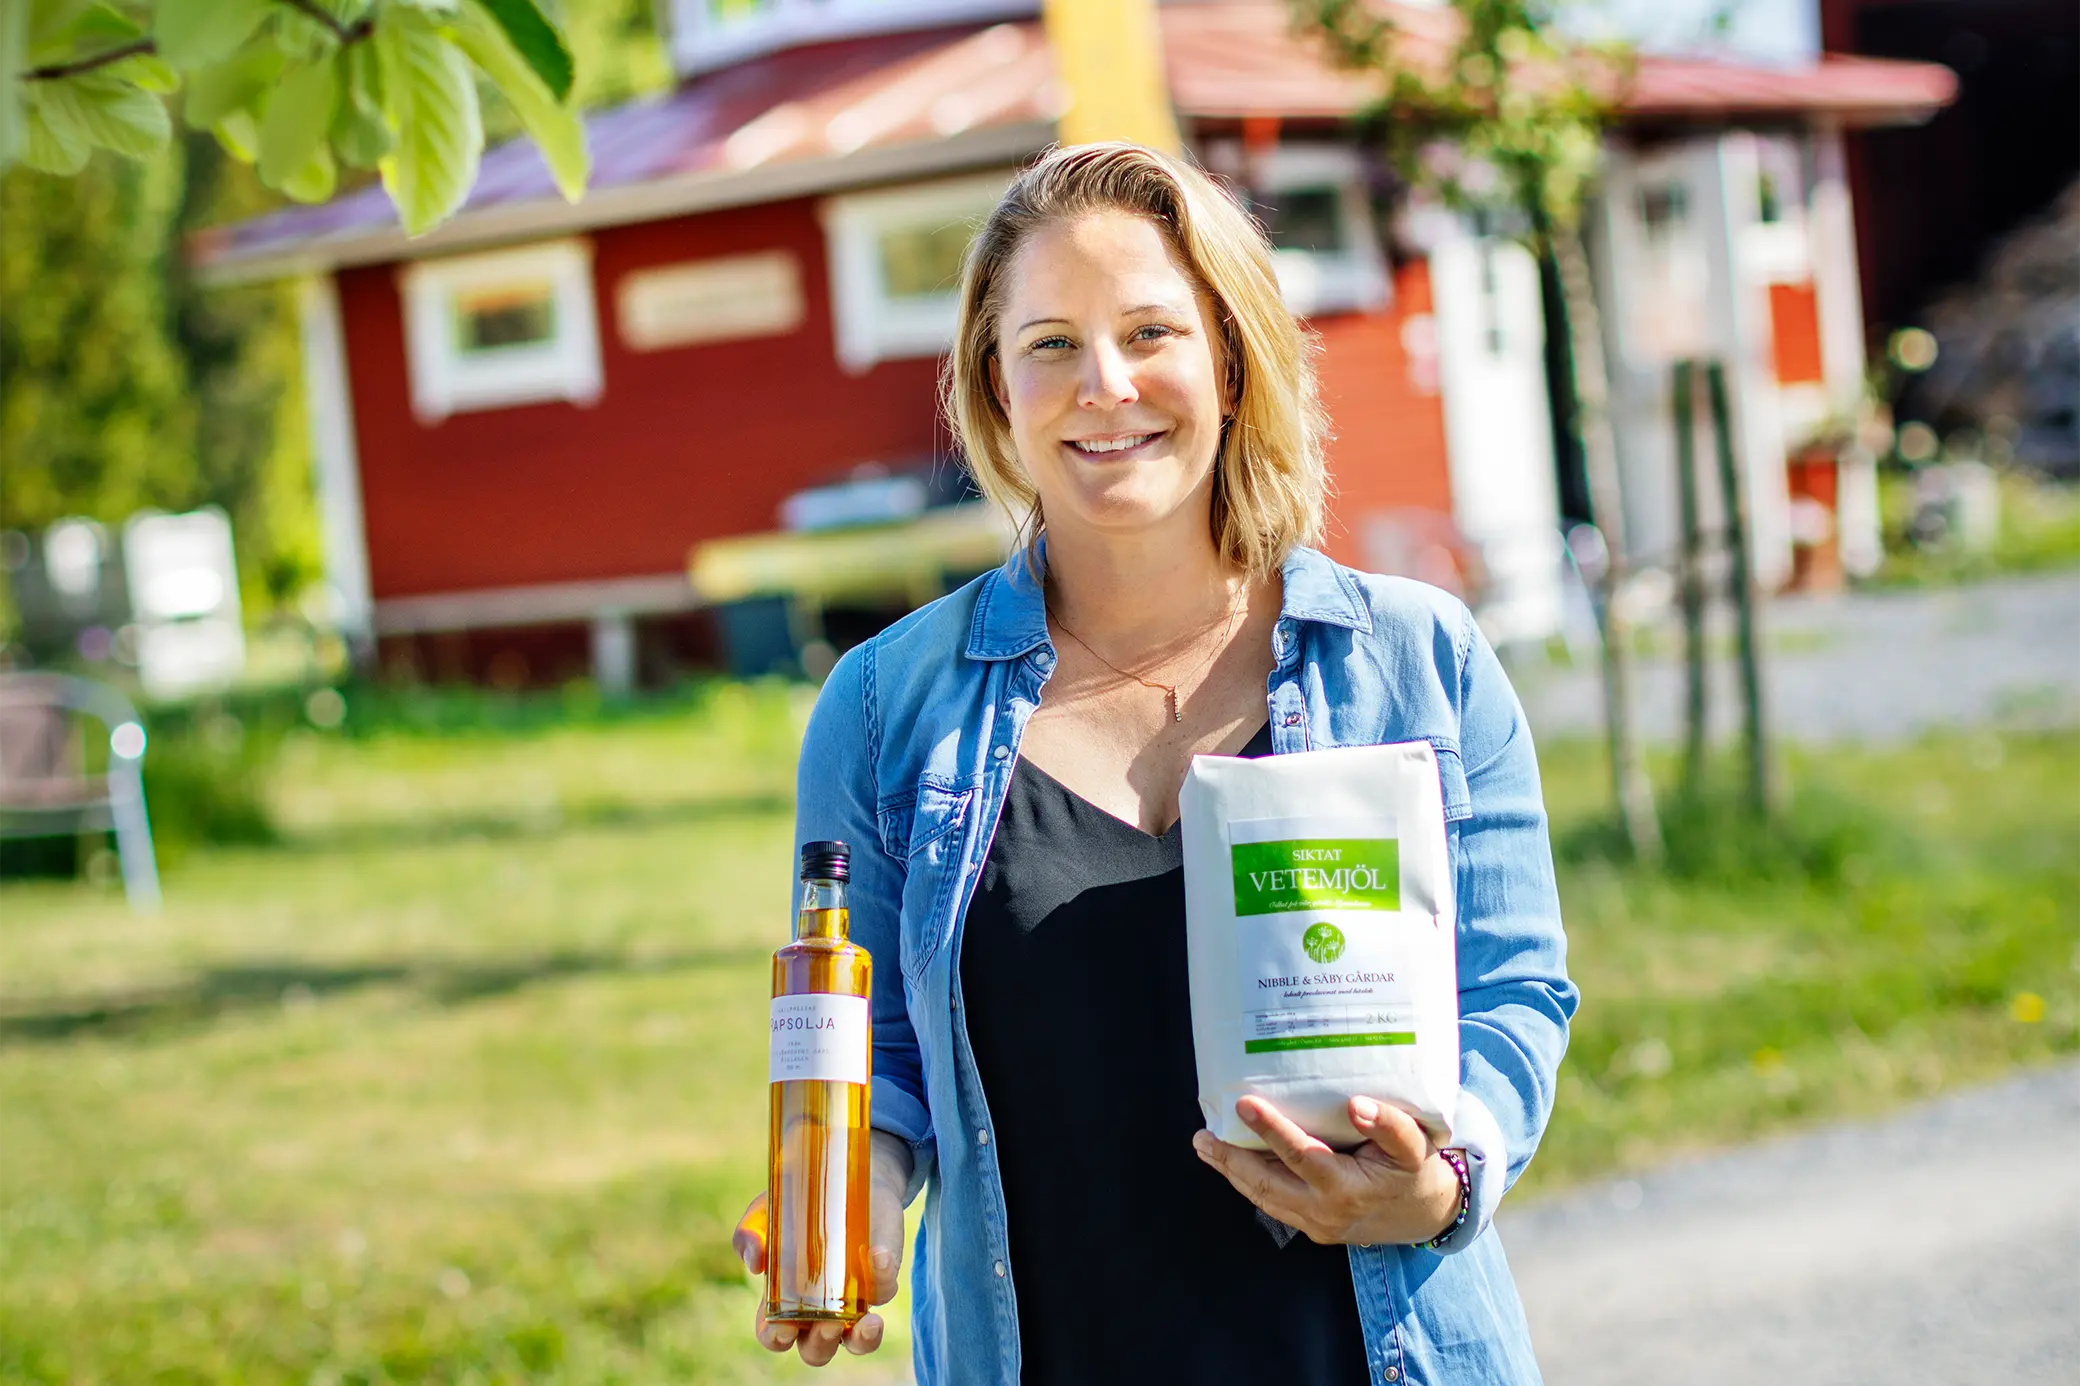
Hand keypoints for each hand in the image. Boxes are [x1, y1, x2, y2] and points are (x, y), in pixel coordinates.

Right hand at [733, 1130, 910, 1365]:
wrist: (844, 1175)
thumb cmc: (799, 1202)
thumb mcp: (767, 1212)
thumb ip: (750, 1234)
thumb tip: (755, 1261)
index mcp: (784, 1300)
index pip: (775, 1335)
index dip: (777, 1339)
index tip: (783, 1328)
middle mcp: (819, 1308)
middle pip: (817, 1350)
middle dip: (821, 1345)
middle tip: (826, 1325)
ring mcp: (853, 1298)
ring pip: (858, 1341)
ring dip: (862, 1340)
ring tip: (867, 1322)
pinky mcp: (882, 1277)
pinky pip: (885, 1289)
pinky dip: (884, 1276)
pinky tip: (878, 1255)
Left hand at [1192, 1094, 1461, 1246]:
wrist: (1426, 1215)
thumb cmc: (1415, 1171)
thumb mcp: (1414, 1146)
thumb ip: (1390, 1125)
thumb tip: (1357, 1105)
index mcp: (1348, 1188)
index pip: (1301, 1156)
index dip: (1272, 1130)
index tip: (1244, 1104)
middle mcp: (1326, 1211)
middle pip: (1267, 1185)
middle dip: (1231, 1160)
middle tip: (1202, 1136)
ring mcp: (1316, 1224)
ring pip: (1264, 1198)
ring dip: (1233, 1172)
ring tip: (1206, 1146)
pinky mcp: (1313, 1229)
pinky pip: (1274, 1204)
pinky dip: (1249, 1183)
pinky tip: (1233, 1164)